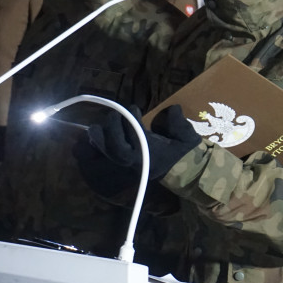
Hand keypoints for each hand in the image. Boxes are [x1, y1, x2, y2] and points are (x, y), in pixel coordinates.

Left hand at [84, 104, 202, 181]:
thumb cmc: (185, 152)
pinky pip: (107, 157)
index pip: (137, 137)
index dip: (131, 121)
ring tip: (96, 127)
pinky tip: (95, 136)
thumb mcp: (187, 136)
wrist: (186, 174)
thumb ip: (179, 123)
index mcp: (153, 153)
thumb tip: (172, 109)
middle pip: (118, 149)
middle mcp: (139, 161)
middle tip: (115, 114)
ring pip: (110, 154)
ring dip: (100, 139)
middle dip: (112, 129)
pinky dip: (98, 147)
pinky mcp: (125, 165)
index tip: (134, 108)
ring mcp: (131, 165)